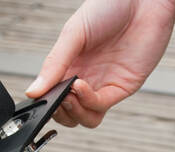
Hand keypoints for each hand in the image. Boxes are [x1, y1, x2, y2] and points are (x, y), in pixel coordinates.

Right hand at [25, 0, 174, 127]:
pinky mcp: (122, 88)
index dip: (46, 100)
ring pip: (85, 117)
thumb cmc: (108, 8)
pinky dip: (88, 101)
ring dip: (74, 112)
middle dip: (59, 111)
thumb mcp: (73, 34)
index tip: (40, 96)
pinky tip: (80, 86)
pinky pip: (101, 106)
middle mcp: (86, 78)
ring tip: (68, 95)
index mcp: (70, 64)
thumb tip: (33, 92)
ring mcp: (104, 84)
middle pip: (68, 112)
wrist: (142, 1)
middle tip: (55, 97)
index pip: (53, 95)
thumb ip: (54, 64)